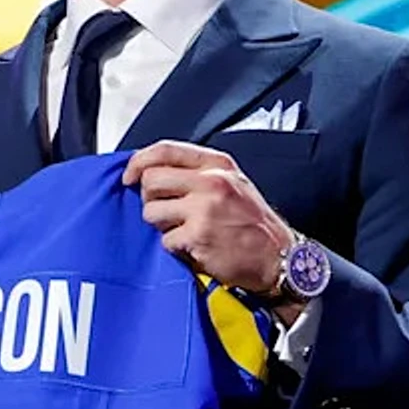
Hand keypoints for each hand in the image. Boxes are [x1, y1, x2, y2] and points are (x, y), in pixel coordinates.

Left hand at [123, 141, 297, 317]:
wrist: (279, 258)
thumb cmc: (254, 224)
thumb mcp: (234, 184)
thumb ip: (199, 173)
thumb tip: (152, 171)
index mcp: (218, 165)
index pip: (166, 149)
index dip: (138, 161)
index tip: (129, 175)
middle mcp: (212, 182)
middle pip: (151, 180)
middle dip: (149, 198)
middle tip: (164, 210)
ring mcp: (204, 209)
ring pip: (151, 211)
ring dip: (161, 225)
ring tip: (183, 230)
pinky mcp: (199, 236)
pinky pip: (165, 240)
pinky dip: (175, 247)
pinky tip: (195, 247)